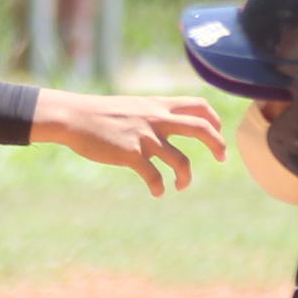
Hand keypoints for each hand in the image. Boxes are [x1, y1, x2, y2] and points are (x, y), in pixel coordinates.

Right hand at [30, 91, 226, 196]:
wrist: (75, 117)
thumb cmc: (100, 113)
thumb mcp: (133, 105)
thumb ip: (152, 112)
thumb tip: (166, 122)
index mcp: (158, 105)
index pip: (198, 106)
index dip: (214, 119)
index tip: (217, 132)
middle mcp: (157, 119)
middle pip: (201, 129)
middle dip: (218, 144)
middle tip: (222, 158)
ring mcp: (145, 137)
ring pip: (181, 161)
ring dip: (186, 177)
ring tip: (181, 186)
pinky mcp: (131, 154)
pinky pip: (154, 176)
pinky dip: (159, 187)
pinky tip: (157, 192)